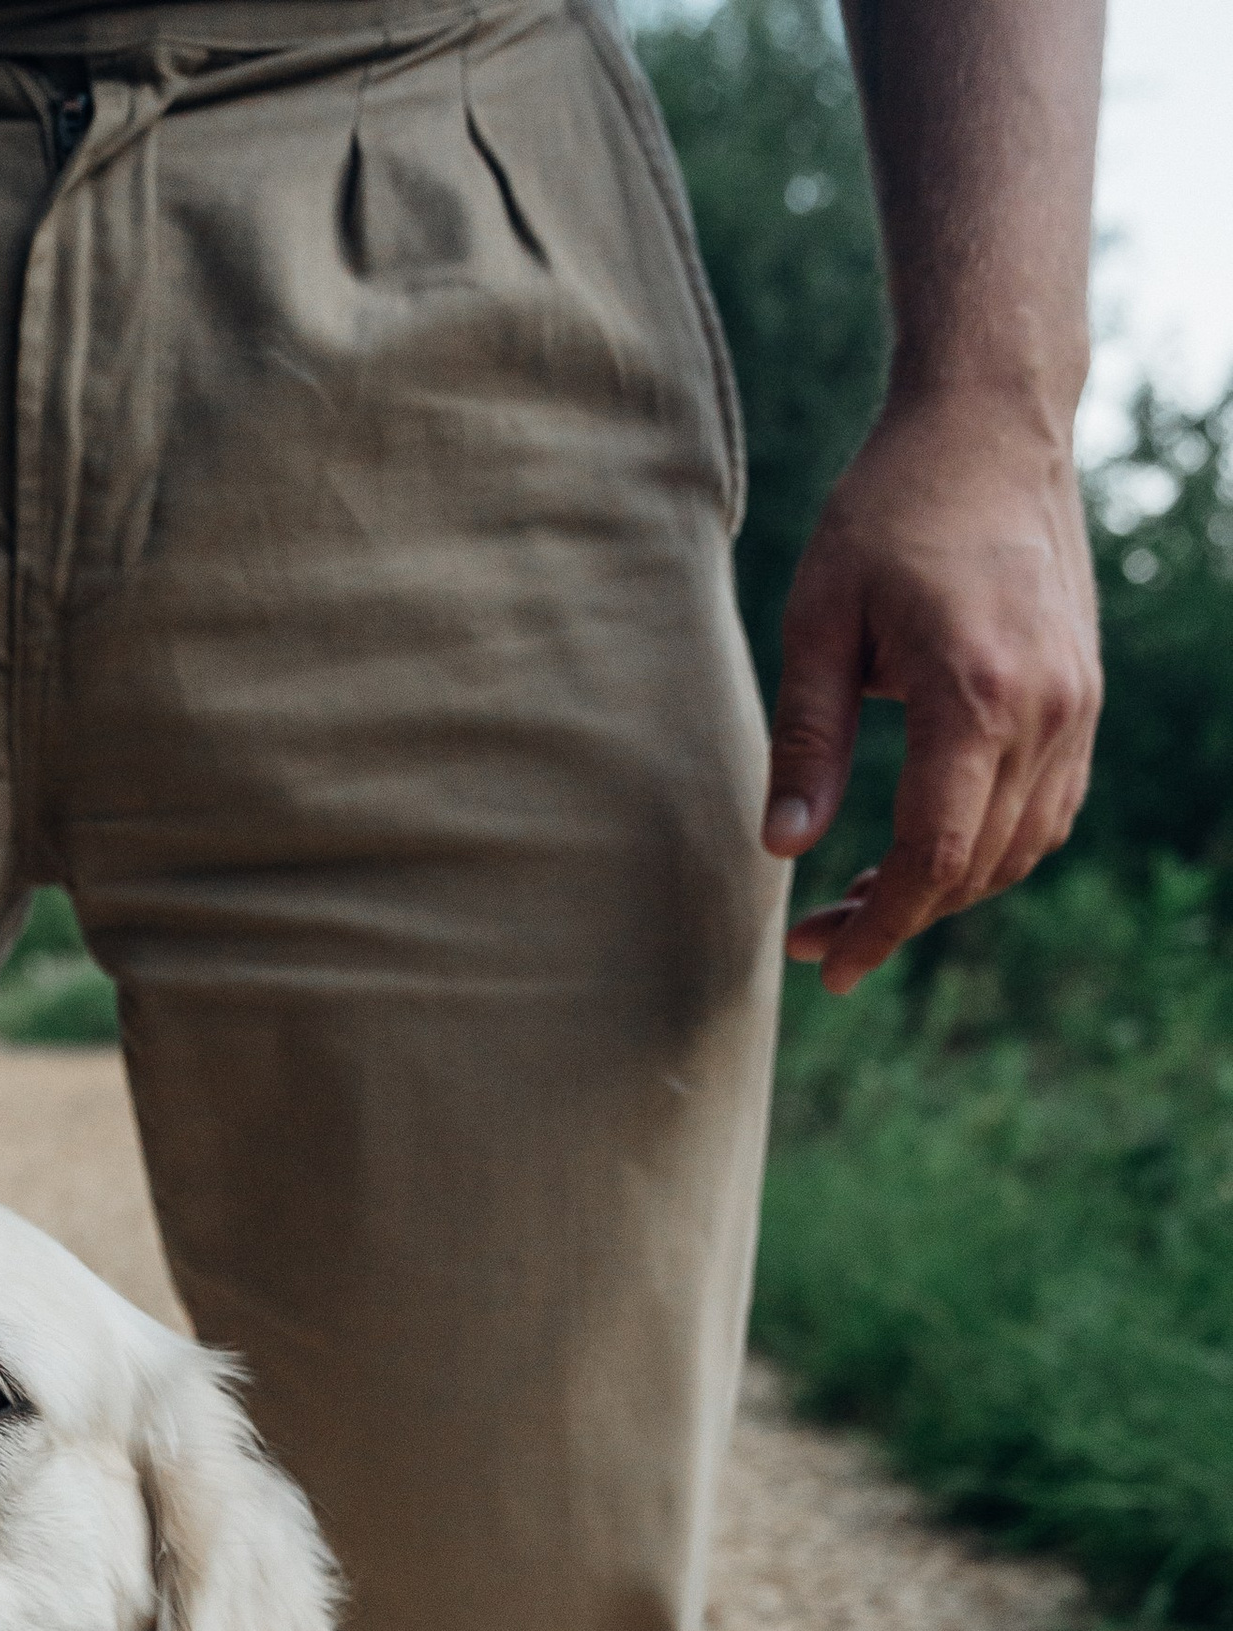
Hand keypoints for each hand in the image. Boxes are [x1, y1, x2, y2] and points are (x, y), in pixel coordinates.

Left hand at [763, 386, 1100, 993]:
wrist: (991, 427)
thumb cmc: (890, 512)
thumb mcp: (819, 621)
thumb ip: (806, 740)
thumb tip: (783, 849)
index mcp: (976, 693)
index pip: (934, 854)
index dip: (880, 923)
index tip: (827, 966)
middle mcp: (1045, 709)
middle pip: (975, 867)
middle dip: (896, 918)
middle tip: (816, 936)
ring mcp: (1076, 705)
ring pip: (1017, 850)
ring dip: (943, 892)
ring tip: (862, 897)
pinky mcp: (1083, 697)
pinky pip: (1046, 811)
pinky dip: (989, 851)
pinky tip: (926, 852)